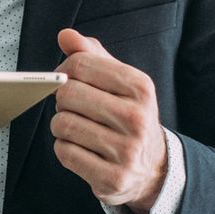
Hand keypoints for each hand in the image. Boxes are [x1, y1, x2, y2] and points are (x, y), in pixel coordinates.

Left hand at [53, 29, 167, 213]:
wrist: (153, 169)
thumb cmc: (129, 117)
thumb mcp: (120, 82)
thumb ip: (93, 55)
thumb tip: (65, 36)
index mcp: (140, 88)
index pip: (81, 64)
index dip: (64, 70)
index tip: (66, 78)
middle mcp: (137, 118)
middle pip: (68, 94)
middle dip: (62, 99)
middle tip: (72, 106)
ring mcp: (126, 151)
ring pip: (62, 124)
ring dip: (61, 125)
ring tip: (76, 127)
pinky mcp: (111, 178)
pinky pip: (64, 152)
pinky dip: (64, 148)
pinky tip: (80, 148)